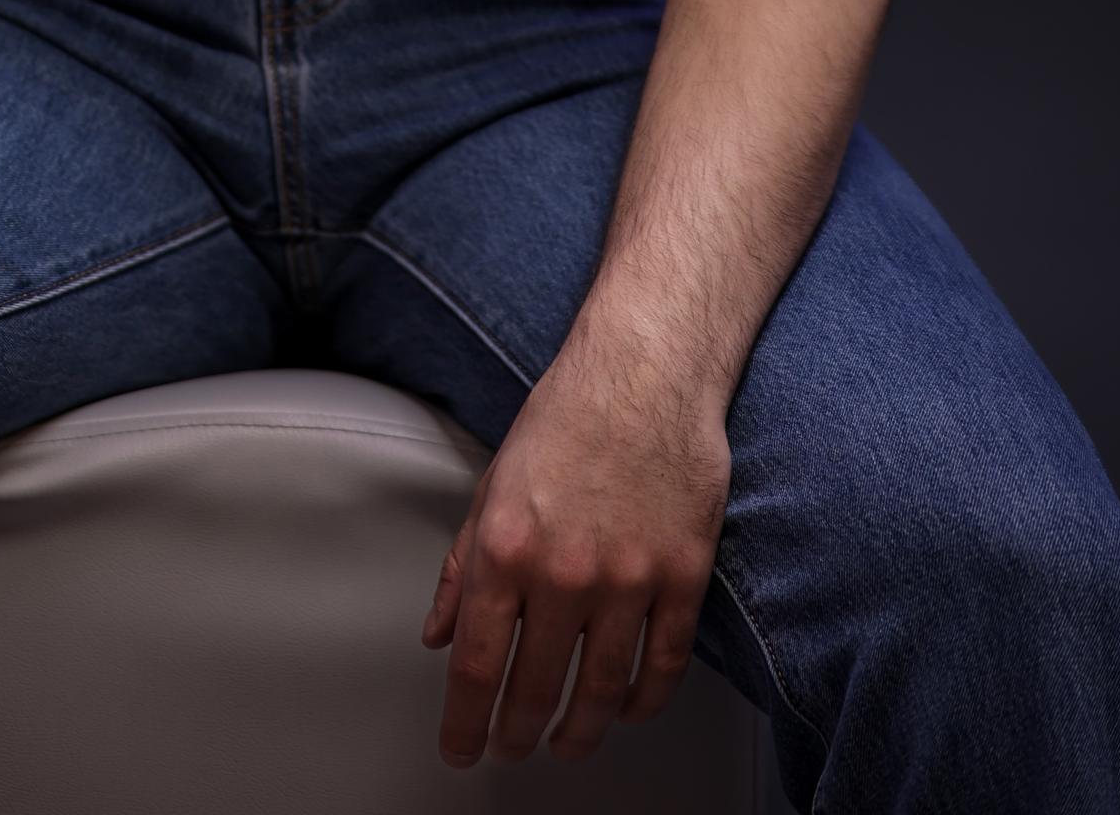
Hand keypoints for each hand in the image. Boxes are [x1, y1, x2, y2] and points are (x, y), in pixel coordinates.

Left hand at [420, 319, 731, 769]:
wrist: (646, 369)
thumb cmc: (567, 417)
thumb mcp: (493, 484)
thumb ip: (461, 566)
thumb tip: (436, 632)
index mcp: (505, 546)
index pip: (475, 665)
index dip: (464, 723)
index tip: (460, 750)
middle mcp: (563, 570)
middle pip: (536, 690)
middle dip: (517, 734)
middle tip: (512, 748)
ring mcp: (628, 578)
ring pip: (603, 691)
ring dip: (581, 731)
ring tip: (567, 743)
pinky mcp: (683, 576)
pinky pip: (664, 665)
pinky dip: (645, 702)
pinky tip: (629, 710)